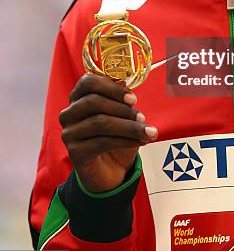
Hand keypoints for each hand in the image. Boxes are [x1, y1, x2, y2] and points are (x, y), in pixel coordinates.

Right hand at [59, 74, 157, 192]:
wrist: (110, 169)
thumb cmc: (116, 135)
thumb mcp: (121, 114)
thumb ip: (122, 100)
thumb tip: (129, 92)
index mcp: (78, 97)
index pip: (88, 82)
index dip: (111, 87)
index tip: (132, 98)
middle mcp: (69, 113)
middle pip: (93, 102)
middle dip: (122, 109)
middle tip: (142, 117)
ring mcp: (69, 133)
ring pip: (100, 123)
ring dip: (129, 127)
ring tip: (147, 132)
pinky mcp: (74, 152)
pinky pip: (102, 142)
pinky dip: (125, 140)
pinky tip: (140, 142)